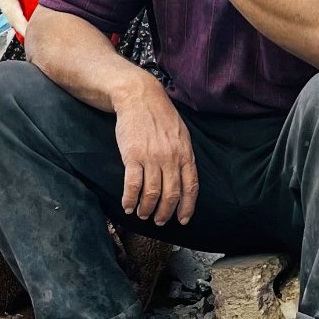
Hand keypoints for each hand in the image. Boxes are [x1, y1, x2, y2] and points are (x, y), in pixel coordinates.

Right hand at [114, 81, 198, 224]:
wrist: (139, 97)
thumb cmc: (160, 115)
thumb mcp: (181, 134)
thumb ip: (183, 155)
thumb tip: (184, 178)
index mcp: (185, 154)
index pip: (190, 187)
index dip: (187, 206)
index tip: (183, 219)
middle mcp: (171, 158)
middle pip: (171, 195)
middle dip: (165, 213)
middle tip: (160, 221)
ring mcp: (152, 158)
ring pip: (152, 194)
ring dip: (147, 209)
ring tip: (142, 214)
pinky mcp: (133, 156)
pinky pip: (133, 185)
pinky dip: (130, 199)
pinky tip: (128, 205)